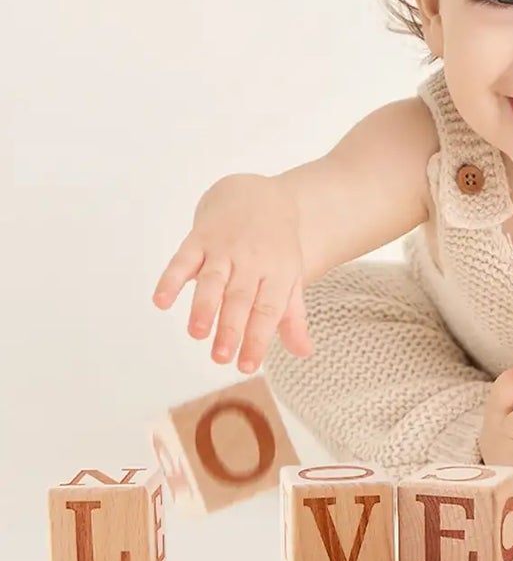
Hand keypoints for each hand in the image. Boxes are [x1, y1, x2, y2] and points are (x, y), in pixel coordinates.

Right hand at [151, 173, 312, 373]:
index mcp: (278, 272)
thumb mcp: (290, 277)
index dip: (258, 338)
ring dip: (203, 306)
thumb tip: (303, 352)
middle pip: (240, 297)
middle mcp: (252, 259)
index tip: (247, 366)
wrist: (260, 194)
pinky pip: (184, 258)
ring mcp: (225, 247)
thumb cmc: (276, 246)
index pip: (268, 309)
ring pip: (213, 279)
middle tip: (220, 357)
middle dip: (230, 328)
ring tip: (197, 333)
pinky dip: (171, 279)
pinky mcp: (201, 237)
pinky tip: (161, 300)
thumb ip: (291, 316)